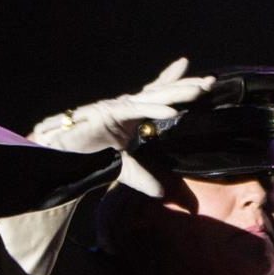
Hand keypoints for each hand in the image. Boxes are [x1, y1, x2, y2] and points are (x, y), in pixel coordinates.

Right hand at [29, 58, 214, 195]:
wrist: (63, 158)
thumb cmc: (88, 158)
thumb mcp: (124, 171)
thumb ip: (144, 179)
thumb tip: (162, 194)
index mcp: (130, 116)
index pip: (157, 96)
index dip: (174, 84)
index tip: (198, 80)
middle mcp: (126, 107)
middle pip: (161, 94)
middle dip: (186, 87)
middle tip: (210, 81)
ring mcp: (118, 107)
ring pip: (154, 97)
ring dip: (177, 93)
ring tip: (200, 90)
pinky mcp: (109, 113)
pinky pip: (137, 110)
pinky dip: (155, 110)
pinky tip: (173, 111)